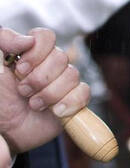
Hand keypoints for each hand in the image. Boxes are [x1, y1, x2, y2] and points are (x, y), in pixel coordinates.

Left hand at [0, 27, 90, 154]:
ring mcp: (63, 82)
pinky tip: (55, 111)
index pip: (46, 36)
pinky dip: (70, 102)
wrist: (6, 131)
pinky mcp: (73, 100)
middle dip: (39, 79)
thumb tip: (28, 40)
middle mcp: (50, 64)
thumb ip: (4, 42)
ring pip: (72, 75)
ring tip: (34, 105)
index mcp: (32, 53)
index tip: (20, 69)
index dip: (36, 53)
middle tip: (23, 92)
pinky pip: (84, 92)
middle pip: (60, 57)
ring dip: (50, 93)